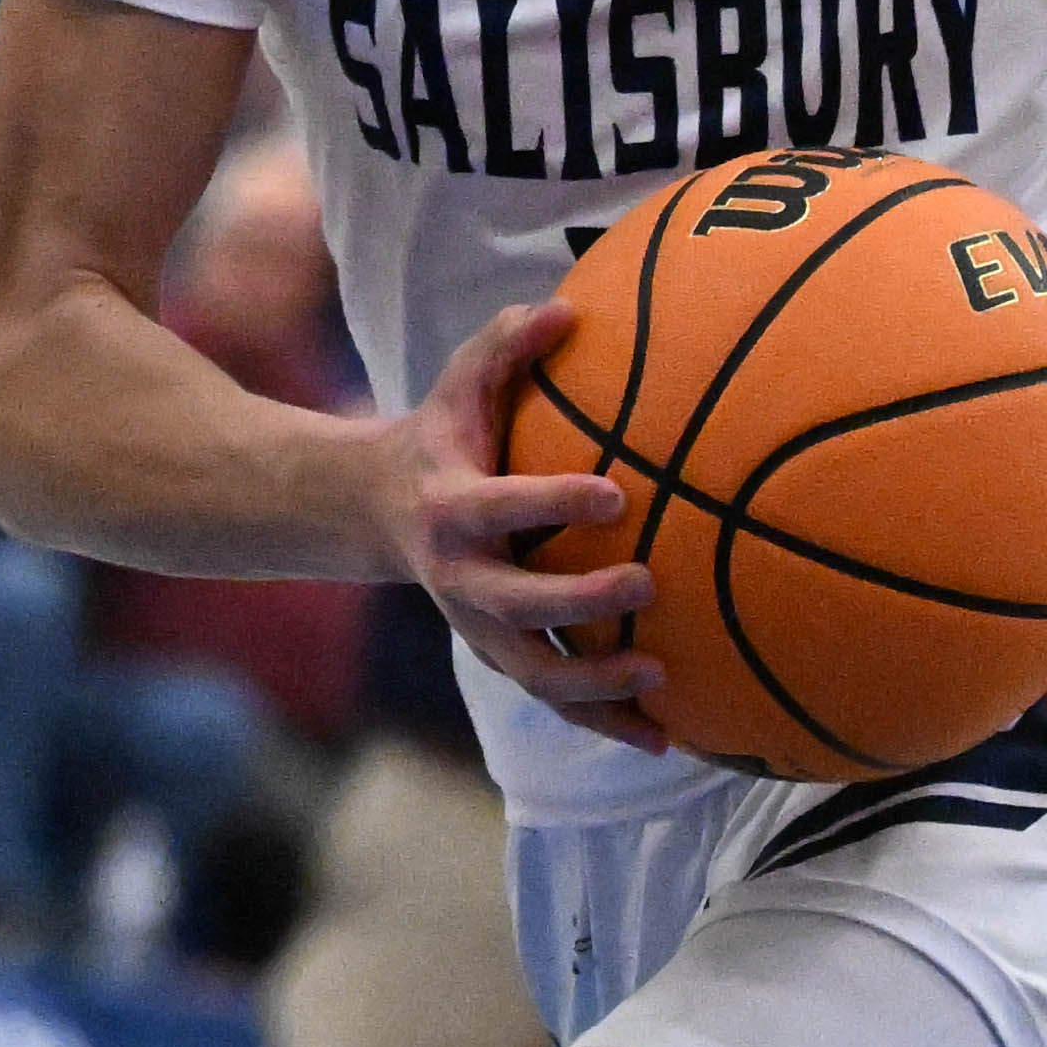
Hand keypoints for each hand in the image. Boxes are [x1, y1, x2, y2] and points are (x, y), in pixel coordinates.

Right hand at [398, 298, 663, 741]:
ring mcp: (482, 628)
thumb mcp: (459, 383)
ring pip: (536, 673)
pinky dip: (606, 723)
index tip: (615, 492)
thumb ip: (504, 344)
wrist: (379, 512)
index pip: (501, 507)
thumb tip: (564, 307)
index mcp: (452, 509)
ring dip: (595, 685)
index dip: (552, 501)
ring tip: (659, 679)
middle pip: (518, 604)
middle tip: (646, 581)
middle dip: (579, 600)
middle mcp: (462, 578)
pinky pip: (556, 700)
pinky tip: (667, 739)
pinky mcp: (506, 657)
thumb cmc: (444, 436)